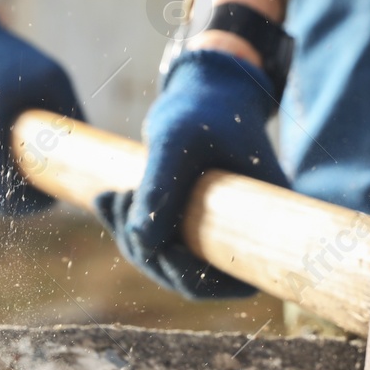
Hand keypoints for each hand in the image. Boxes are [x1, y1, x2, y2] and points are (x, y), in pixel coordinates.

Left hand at [95, 48, 287, 297]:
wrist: (204, 88)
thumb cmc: (201, 109)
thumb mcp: (177, 141)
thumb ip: (160, 188)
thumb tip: (140, 243)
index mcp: (263, 218)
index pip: (235, 281)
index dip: (195, 279)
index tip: (163, 250)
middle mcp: (243, 231)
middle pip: (193, 278)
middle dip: (149, 252)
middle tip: (124, 202)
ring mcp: (216, 228)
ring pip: (168, 261)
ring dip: (132, 237)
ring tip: (114, 194)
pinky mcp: (192, 220)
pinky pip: (157, 241)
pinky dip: (127, 224)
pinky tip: (106, 198)